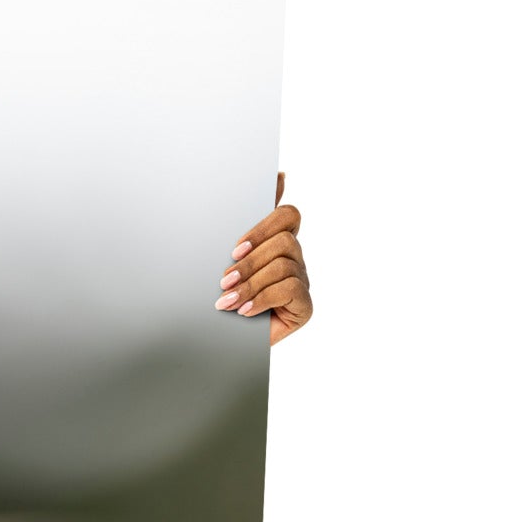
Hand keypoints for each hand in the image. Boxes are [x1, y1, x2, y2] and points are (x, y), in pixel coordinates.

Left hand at [216, 172, 311, 345]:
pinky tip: (244, 311)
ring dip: (251, 283)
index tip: (235, 248)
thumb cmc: (220, 298)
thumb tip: (273, 178)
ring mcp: (302, 281)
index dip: (264, 225)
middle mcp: (293, 258)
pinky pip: (290, 289)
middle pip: (285, 239)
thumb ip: (238, 228)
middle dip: (250, 260)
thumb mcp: (223, 262)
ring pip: (284, 265)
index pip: (287, 214)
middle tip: (224, 280)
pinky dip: (262, 299)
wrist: (218, 343)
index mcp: (275, 242)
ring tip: (227, 301)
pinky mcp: (304, 306)